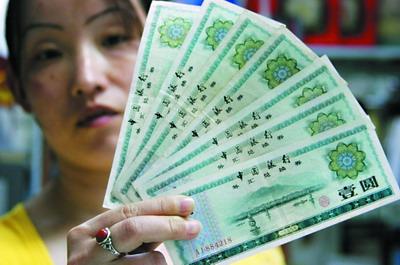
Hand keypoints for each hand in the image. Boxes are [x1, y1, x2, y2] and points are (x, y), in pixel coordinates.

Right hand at [67, 196, 200, 264]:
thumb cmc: (104, 264)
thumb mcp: (114, 244)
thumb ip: (136, 230)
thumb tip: (177, 216)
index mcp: (86, 232)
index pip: (128, 211)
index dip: (161, 206)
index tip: (187, 204)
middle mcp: (86, 252)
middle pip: (134, 229)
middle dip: (169, 225)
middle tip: (194, 226)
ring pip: (148, 260)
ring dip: (164, 258)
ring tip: (169, 259)